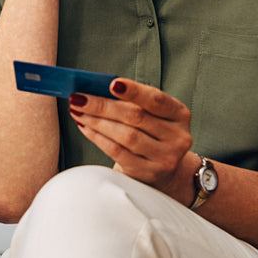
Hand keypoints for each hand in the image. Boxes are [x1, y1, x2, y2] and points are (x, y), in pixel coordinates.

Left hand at [68, 78, 197, 202]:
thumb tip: (94, 90)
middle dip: (102, 105)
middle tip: (78, 97)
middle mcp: (178, 136)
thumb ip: (130, 102)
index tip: (111, 83)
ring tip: (78, 112)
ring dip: (96, 122)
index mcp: (179, 114)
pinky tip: (85, 128)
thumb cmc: (151, 135)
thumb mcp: (151, 116)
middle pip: (136, 117)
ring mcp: (166, 157)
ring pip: (126, 135)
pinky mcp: (149, 173)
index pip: (156, 99)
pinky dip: (98, 138)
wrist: (164, 172)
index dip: (134, 91)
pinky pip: (118, 152)